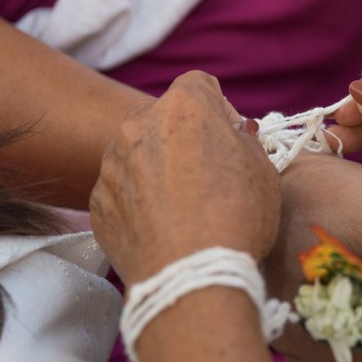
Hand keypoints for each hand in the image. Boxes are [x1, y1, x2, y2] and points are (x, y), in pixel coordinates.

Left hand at [90, 71, 280, 285]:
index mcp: (184, 106)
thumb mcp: (263, 168)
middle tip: (207, 174)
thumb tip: (233, 136)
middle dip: (184, 137)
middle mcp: (139, 124)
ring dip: (157, 168)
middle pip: (163, 118)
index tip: (230, 137)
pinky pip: (123, 190)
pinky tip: (162, 226)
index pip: (199, 85)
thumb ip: (243, 141)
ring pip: (138, 153)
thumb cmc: (236, 216)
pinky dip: (139, 201)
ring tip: (182, 206)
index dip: (218, 109)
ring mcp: (112, 163)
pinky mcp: (98, 200)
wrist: (190, 276)